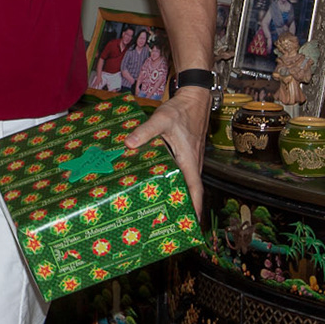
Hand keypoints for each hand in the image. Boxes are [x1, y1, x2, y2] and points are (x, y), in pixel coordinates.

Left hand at [124, 88, 209, 216]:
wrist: (194, 98)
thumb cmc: (181, 110)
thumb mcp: (162, 119)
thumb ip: (145, 131)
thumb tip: (129, 143)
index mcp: (190, 160)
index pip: (195, 189)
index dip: (193, 207)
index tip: (191, 223)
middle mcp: (194, 163)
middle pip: (192, 191)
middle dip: (185, 208)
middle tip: (174, 225)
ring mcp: (192, 159)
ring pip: (189, 184)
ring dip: (182, 197)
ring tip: (169, 213)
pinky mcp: (188, 154)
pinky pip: (185, 175)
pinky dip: (179, 185)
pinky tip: (166, 188)